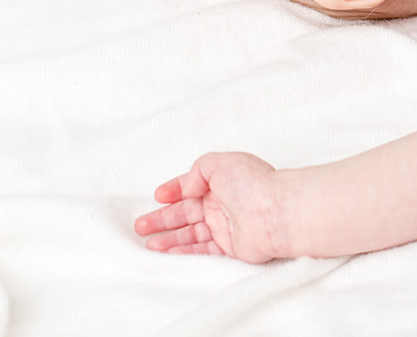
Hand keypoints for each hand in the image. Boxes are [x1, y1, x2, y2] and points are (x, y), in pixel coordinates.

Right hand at [135, 152, 282, 262]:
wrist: (275, 213)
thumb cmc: (252, 183)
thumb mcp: (219, 163)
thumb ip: (197, 172)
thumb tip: (186, 189)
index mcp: (223, 181)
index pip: (193, 186)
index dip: (174, 190)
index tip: (157, 196)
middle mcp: (224, 203)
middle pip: (187, 212)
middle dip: (163, 219)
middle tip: (140, 226)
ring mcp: (227, 227)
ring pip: (191, 234)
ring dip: (168, 238)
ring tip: (147, 244)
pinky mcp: (230, 248)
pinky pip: (201, 251)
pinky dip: (182, 251)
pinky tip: (165, 253)